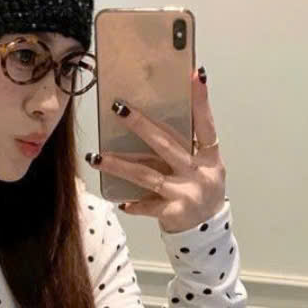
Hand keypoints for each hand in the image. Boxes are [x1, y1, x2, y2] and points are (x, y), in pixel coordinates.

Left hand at [85, 66, 224, 233]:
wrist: (206, 232)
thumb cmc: (199, 190)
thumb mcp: (202, 167)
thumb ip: (184, 148)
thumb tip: (149, 121)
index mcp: (210, 157)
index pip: (205, 125)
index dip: (201, 102)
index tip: (194, 76)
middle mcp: (200, 173)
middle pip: (166, 145)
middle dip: (141, 126)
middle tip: (119, 108)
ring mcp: (187, 193)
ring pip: (147, 175)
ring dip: (120, 165)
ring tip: (97, 157)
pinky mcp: (173, 212)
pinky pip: (147, 205)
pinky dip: (133, 204)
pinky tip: (120, 202)